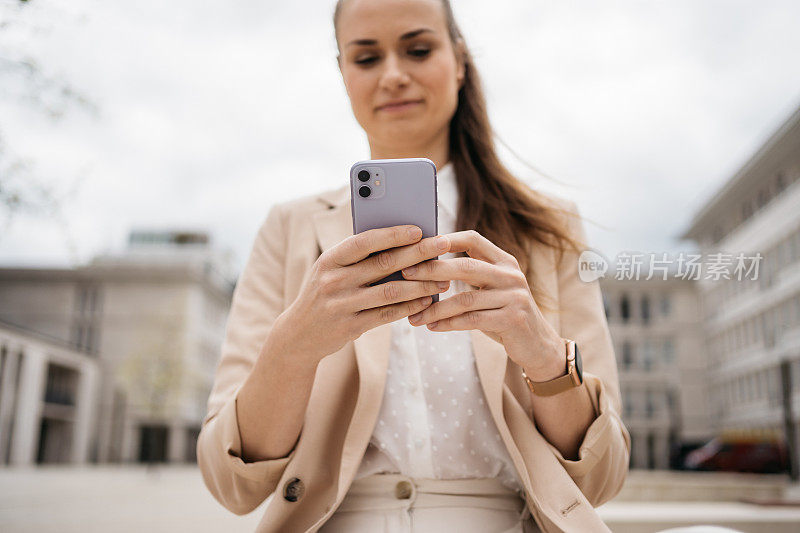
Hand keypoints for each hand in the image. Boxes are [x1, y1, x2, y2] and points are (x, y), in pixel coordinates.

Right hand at [268, 225, 451, 363]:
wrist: (298, 334)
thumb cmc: (324, 294)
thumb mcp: (330, 271)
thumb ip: (357, 258)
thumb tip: (401, 242)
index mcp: (329, 259)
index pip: (364, 241)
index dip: (392, 235)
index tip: (419, 229)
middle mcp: (334, 280)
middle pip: (384, 263)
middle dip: (418, 252)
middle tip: (443, 245)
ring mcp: (342, 305)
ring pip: (391, 291)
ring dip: (421, 284)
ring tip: (444, 279)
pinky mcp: (351, 326)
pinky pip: (387, 314)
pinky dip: (410, 306)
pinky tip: (427, 300)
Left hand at [402, 230, 564, 380]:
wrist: (537, 343)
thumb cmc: (503, 312)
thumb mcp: (492, 287)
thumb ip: (470, 273)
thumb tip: (425, 265)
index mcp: (504, 260)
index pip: (472, 239)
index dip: (445, 239)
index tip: (418, 245)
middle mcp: (511, 274)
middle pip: (465, 266)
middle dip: (432, 270)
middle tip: (405, 275)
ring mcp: (514, 297)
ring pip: (465, 299)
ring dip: (436, 308)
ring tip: (414, 316)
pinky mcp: (513, 319)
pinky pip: (473, 320)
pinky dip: (449, 323)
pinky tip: (433, 327)